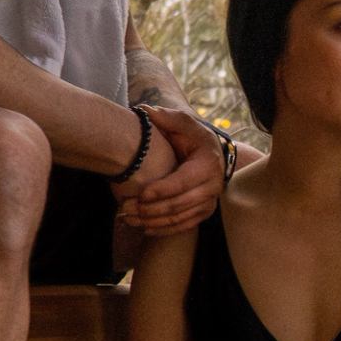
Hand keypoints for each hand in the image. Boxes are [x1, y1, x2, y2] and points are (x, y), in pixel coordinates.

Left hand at [118, 106, 225, 234]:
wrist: (213, 155)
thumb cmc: (193, 138)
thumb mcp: (184, 125)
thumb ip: (166, 118)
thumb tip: (145, 110)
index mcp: (207, 164)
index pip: (184, 181)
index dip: (163, 190)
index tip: (142, 194)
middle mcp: (212, 186)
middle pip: (180, 204)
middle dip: (152, 209)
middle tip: (128, 209)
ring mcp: (210, 202)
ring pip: (180, 218)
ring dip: (154, 221)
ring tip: (129, 219)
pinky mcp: (204, 212)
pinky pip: (185, 226)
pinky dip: (165, 230)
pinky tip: (145, 228)